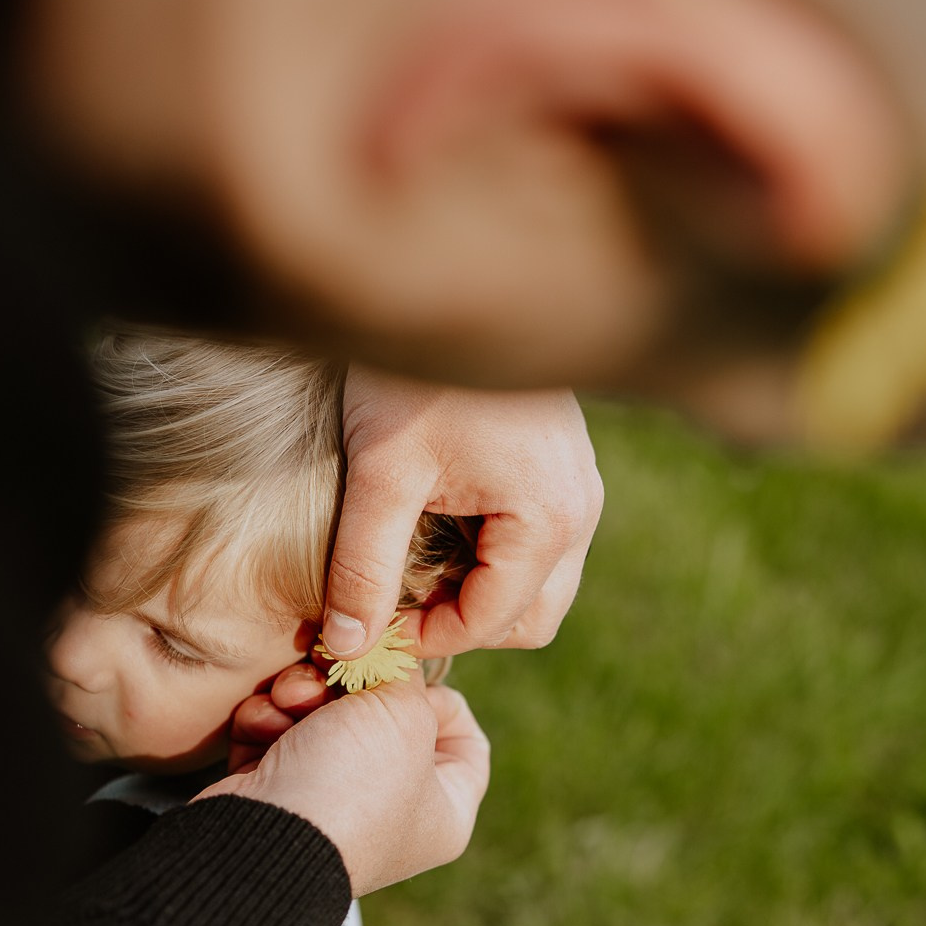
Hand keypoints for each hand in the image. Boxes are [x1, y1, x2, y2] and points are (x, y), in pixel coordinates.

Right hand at [197, 668, 490, 897]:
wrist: (260, 836)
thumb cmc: (349, 787)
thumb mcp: (403, 715)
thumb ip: (405, 673)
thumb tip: (387, 654)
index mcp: (443, 812)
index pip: (467, 743)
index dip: (443, 699)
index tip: (411, 678)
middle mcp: (391, 813)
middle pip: (386, 720)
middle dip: (354, 686)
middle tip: (335, 667)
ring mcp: (331, 804)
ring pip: (325, 717)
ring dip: (304, 694)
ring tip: (292, 699)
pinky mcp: (277, 793)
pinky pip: (280, 734)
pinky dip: (270, 722)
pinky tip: (265, 725)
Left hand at [321, 370, 603, 661]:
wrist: (452, 278)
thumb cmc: (417, 371)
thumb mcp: (381, 473)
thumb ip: (363, 567)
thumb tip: (344, 647)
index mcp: (548, 520)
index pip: (490, 624)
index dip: (422, 637)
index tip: (361, 626)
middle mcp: (581, 514)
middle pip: (528, 620)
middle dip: (459, 625)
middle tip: (387, 604)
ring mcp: (579, 492)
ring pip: (536, 588)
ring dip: (475, 594)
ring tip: (407, 567)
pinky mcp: (561, 472)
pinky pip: (535, 547)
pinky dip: (488, 560)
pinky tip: (433, 529)